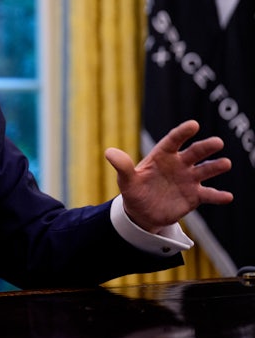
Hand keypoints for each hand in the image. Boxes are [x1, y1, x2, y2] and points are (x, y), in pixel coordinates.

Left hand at [104, 120, 232, 233]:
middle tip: (217, 143)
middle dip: (205, 147)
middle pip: (194, 152)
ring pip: (205, 170)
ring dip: (216, 166)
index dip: (183, 132)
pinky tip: (227, 196)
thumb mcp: (126, 180)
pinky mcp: (195, 196)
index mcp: (162, 155)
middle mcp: (179, 164)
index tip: (193, 125)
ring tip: (225, 163)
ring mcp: (189, 179)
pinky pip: (209, 194)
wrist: (142, 212)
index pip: (173, 140)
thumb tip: (109, 152)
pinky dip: (218, 196)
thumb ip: (122, 166)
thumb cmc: (134, 191)